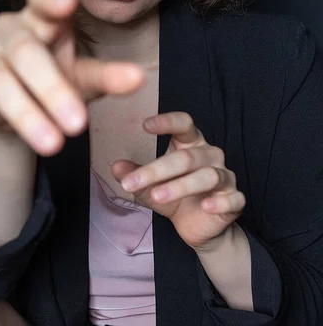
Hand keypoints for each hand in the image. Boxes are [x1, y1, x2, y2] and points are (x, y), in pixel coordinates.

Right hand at [0, 0, 144, 155]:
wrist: (21, 111)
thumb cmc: (57, 82)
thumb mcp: (84, 79)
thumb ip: (108, 76)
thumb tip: (137, 78)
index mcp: (42, 21)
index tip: (68, 2)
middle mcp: (8, 34)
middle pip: (24, 49)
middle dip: (51, 87)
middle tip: (78, 125)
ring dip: (21, 111)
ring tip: (52, 144)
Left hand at [112, 112, 244, 251]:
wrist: (199, 228)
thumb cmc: (176, 198)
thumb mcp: (152, 187)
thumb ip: (137, 176)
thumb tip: (116, 167)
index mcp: (192, 144)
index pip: (184, 124)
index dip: (168, 122)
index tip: (144, 125)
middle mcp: (210, 155)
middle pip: (187, 157)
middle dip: (157, 170)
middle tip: (132, 182)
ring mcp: (226, 177)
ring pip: (207, 176)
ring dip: (180, 186)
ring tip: (156, 196)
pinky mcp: (235, 200)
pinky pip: (232, 198)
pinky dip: (219, 202)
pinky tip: (205, 206)